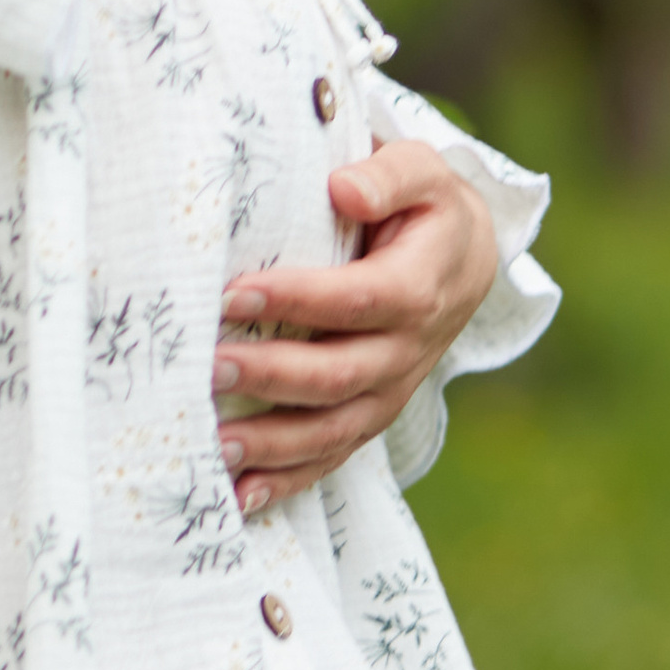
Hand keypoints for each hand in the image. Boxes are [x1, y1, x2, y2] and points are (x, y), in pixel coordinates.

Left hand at [215, 143, 498, 519]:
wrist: (463, 261)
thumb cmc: (424, 207)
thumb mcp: (421, 172)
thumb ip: (388, 175)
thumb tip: (344, 190)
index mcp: (418, 289)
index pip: (357, 300)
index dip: (298, 300)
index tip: (232, 293)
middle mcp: (407, 352)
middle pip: (338, 375)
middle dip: (269, 375)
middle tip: (207, 368)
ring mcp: (389, 393)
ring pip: (332, 430)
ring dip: (272, 444)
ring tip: (212, 444)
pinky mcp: (369, 417)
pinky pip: (330, 458)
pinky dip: (285, 482)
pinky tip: (237, 496)